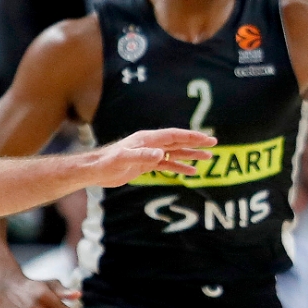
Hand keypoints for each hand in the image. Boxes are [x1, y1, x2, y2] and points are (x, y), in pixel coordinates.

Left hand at [93, 129, 216, 186]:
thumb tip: (161, 155)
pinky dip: (180, 167)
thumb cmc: (107, 163)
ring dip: (191, 155)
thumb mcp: (124, 159)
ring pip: (175, 153)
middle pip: (178, 142)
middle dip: (195, 143)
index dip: (190, 136)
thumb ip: (142, 156)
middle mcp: (151, 144)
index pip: (174, 136)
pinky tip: (191, 172)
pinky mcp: (147, 164)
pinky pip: (168, 165)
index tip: (206, 138)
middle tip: (213, 144)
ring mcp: (150, 154)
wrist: (94, 171)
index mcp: (147, 139)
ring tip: (208, 157)